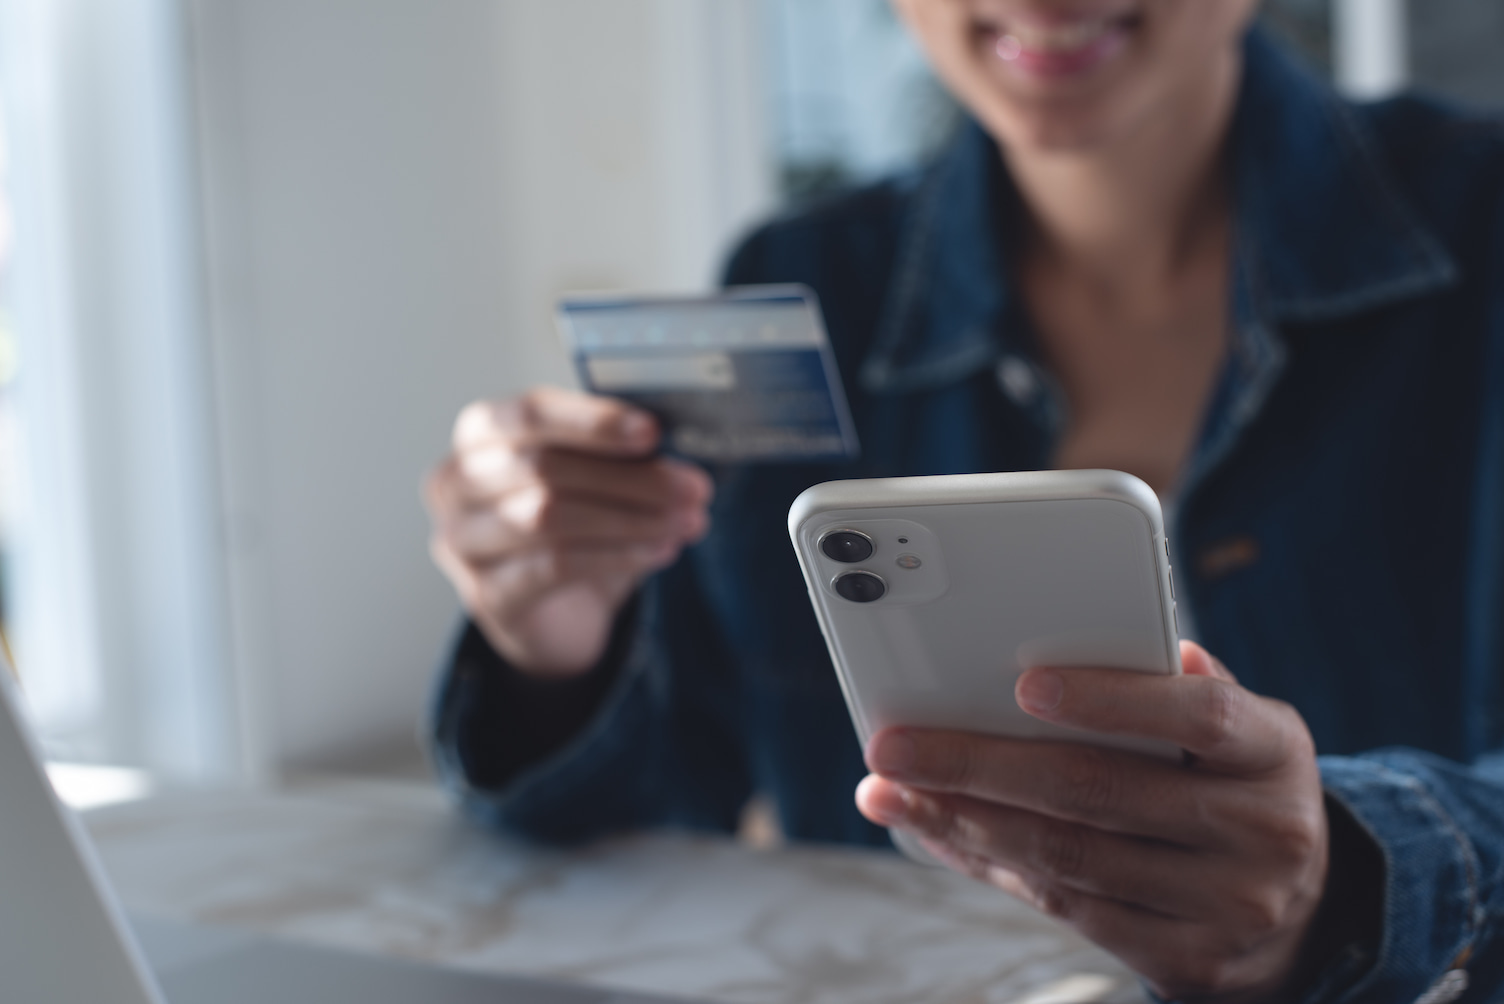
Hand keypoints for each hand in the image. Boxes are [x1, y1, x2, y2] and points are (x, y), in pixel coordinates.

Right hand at [424, 387, 711, 675]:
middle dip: (631, 477)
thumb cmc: (569, 526)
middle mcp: (457, 483)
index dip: (593, 420)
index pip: (531, 414)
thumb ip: (616, 454)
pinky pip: (555, 567)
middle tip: (693, 487)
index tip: (652, 431)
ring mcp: (463, 542)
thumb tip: (671, 449)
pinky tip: (660, 552)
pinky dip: (617, 556)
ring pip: (550, 517)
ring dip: (631, 518)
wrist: (551, 613)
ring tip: (686, 522)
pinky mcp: (487, 594)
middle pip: (546, 467)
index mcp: (481, 434)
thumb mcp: (591, 478)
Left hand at [855, 642, 1328, 1002]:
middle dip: (980, 765)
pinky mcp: (1186, 961)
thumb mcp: (1239, 731)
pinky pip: (1066, 910)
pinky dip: (991, 867)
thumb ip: (1177, 687)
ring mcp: (1226, 907)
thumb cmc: (1238, 787)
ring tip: (894, 791)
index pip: (1198, 715)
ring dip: (963, 821)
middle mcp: (1262, 834)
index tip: (1026, 684)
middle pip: (1100, 792)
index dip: (1113, 699)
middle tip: (896, 744)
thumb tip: (1119, 636)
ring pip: (1068, 857)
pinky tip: (941, 834)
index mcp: (1273, 752)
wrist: (1306, 910)